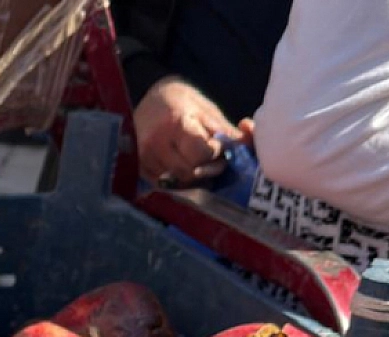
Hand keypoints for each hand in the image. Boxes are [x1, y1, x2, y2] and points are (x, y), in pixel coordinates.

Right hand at [133, 77, 247, 186]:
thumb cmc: (183, 104)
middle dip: (207, 169)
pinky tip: (183, 168)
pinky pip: (164, 185)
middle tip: (213, 160)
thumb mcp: (207, 112)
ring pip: (177, 182)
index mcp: (175, 124)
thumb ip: (228, 133)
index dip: (215, 154)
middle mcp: (155, 143)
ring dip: (194, 178)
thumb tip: (249, 145)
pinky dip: (178, 181)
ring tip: (199, 164)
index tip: (217, 146)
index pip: (201, 154)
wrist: (150, 99)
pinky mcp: (139, 167)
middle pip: (189, 172)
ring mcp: (144, 157)